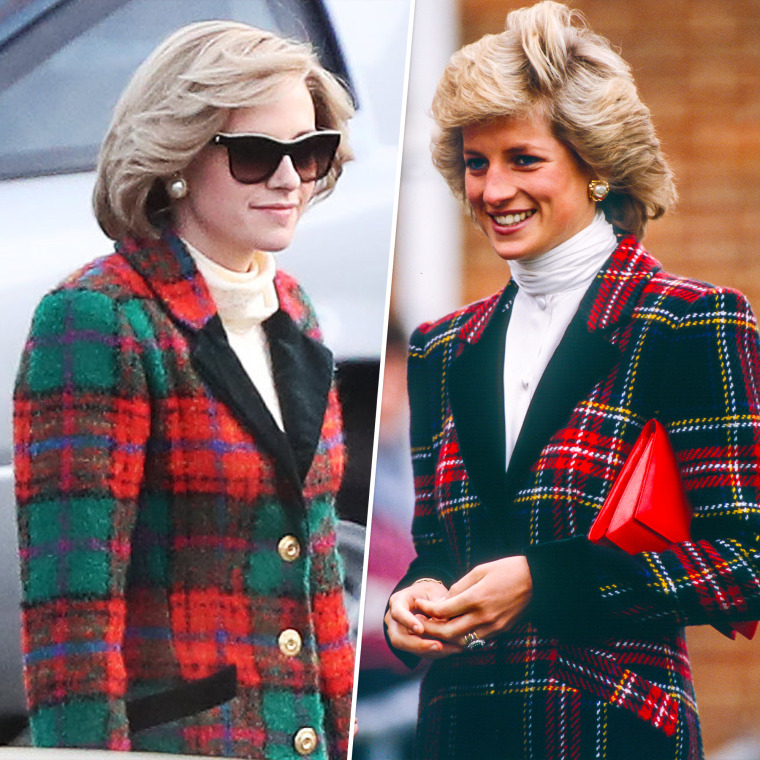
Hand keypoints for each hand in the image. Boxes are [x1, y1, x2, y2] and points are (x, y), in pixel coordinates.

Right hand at [384, 580, 463, 658]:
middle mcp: (395, 620)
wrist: (427, 599)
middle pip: (398, 638)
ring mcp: (399, 634)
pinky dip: (435, 652)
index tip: (421, 629)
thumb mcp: (434, 591)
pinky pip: (419, 652)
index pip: (397, 613)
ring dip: (429, 651)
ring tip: (451, 649)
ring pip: (408, 649)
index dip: (407, 622)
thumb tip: (446, 619)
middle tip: (439, 646)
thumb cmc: (429, 592)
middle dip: (419, 645)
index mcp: (398, 601)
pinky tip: (451, 649)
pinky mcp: (409, 644)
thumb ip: (438, 603)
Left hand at [416, 556, 532, 645]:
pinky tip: (453, 632)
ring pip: (461, 641)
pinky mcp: (500, 631)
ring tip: (433, 629)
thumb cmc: (506, 570)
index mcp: (476, 598)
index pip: (443, 611)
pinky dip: (461, 639)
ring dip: (444, 638)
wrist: (537, 580)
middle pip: (448, 632)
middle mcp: (483, 617)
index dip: (427, 610)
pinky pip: (475, 641)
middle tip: (419, 623)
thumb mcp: (479, 571)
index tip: (419, 605)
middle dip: (430, 629)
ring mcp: (493, 627)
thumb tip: (444, 601)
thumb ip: (459, 587)